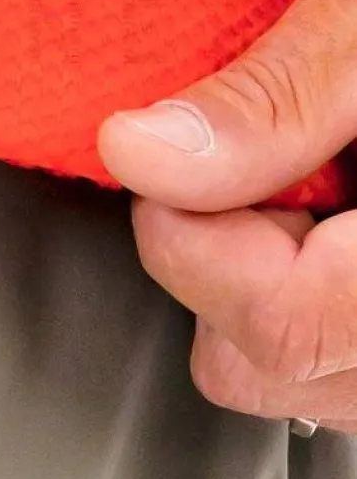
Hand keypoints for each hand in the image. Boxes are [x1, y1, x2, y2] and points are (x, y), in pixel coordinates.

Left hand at [97, 0, 356, 431]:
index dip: (194, 237)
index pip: (281, 325)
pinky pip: (346, 364)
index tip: (173, 155)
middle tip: (269, 151)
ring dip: (279, 287)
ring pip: (309, 377)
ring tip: (324, 173)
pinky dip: (324, 299)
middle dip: (232, 261)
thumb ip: (278, 101)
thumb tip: (142, 155)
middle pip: (281, 365)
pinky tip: (339, 210)